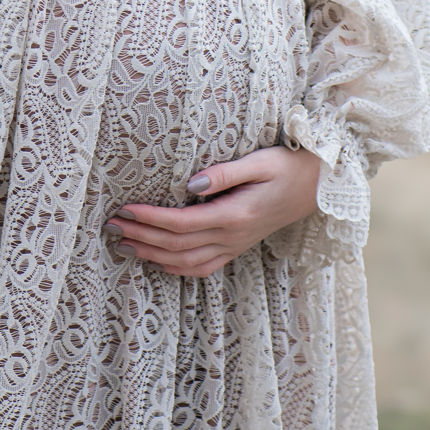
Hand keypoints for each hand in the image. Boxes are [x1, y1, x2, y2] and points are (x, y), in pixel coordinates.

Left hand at [104, 146, 321, 276]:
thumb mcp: (259, 161)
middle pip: (176, 245)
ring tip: (123, 243)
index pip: (180, 222)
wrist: (318, 187)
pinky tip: (156, 260)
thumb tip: (190, 185)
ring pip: (185, 262)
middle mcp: (232, 237)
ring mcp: (234, 246)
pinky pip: (201, 267)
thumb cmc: (287, 167)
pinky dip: (175, 268)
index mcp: (234, 215)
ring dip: (151, 254)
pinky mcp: (237, 248)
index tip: (123, 208)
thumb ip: (223, 173)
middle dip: (141, 235)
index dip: (149, 218)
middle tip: (111, 225)